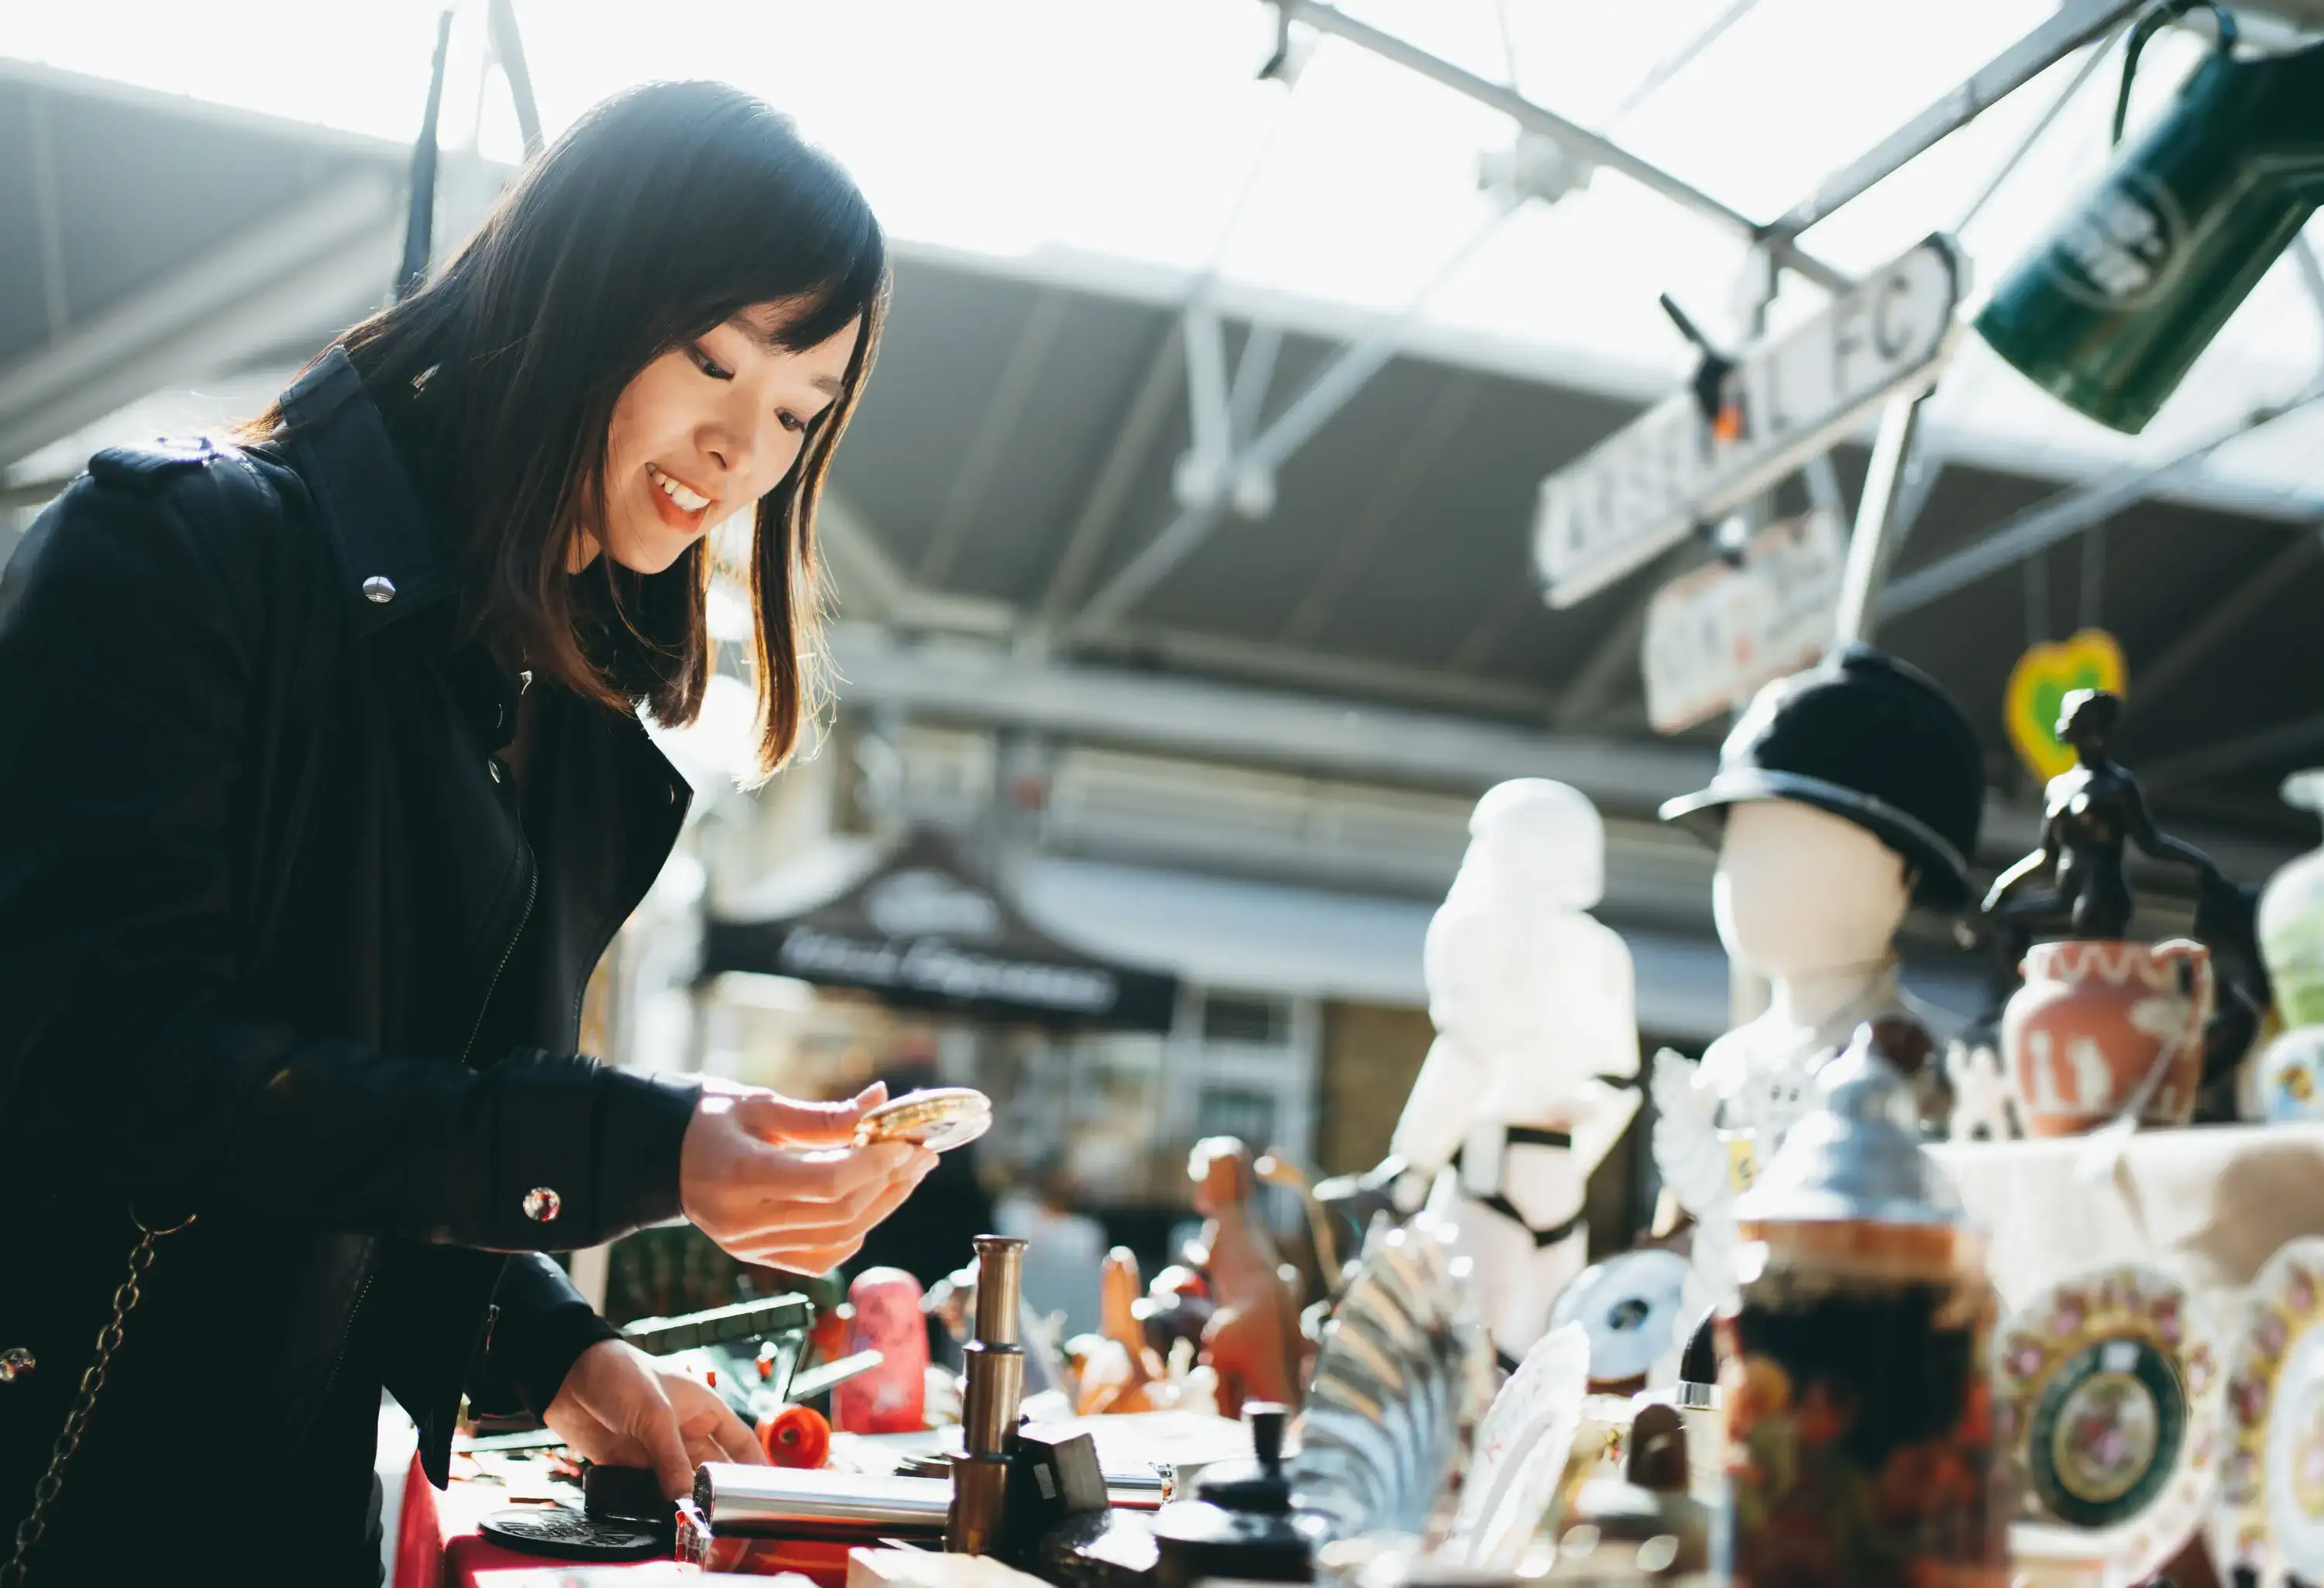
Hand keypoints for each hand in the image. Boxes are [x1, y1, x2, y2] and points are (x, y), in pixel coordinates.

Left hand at [544, 1338, 765, 1500]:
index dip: (756, 1467)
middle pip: (711, 1470)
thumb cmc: (620, 1374)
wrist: (568, 1375)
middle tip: (724, 1519)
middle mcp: (685, 1432)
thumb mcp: (654, 1414)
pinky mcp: (631, 1465)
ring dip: (684, 1502)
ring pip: (681, 1484)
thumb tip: (686, 1500)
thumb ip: (672, 1459)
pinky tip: (660, 1519)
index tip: (766, 1495)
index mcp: (704, 1409)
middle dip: (718, 1493)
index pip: (740, 1443)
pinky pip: (651, 1492)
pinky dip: (656, 1505)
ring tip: (692, 1524)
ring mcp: (658, 1450)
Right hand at [680, 1080, 936, 1273]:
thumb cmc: (710, 1120)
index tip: (906, 1141)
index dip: (875, 1164)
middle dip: (889, 1183)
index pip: (827, 1182)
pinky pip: (822, 1256)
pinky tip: (873, 1202)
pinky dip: (856, 1232)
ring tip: (909, 1174)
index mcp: (740, 1176)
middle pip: (840, 1213)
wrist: (661, 1158)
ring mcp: (751, 1247)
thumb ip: (824, 1115)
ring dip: (882, 1206)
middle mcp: (744, 1222)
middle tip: (921, 1154)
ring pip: (839, 1239)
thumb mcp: (762, 1105)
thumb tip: (882, 1102)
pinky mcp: (759, 1259)